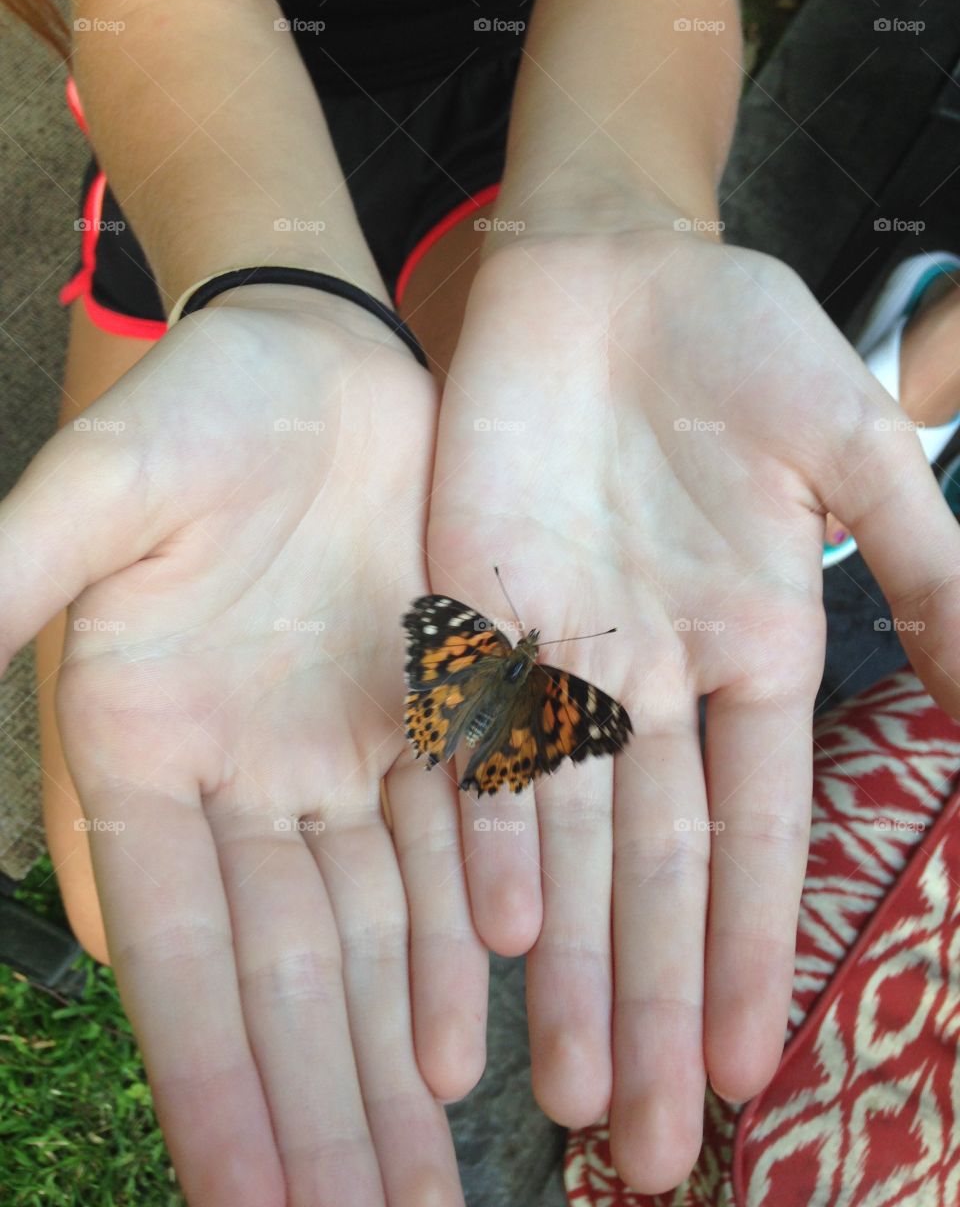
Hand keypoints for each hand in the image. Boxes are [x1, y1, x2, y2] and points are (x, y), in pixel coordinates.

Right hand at [0, 293, 484, 1206]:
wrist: (320, 354)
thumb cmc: (197, 406)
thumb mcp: (98, 490)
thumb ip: (14, 585)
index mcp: (145, 757)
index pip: (184, 958)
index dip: (215, 1086)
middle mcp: (247, 785)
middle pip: (292, 980)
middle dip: (324, 1117)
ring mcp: (344, 759)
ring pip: (378, 941)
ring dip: (395, 1065)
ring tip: (423, 1190)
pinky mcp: (434, 716)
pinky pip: (452, 854)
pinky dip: (458, 947)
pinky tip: (470, 1038)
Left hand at [426, 224, 959, 1191]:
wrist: (608, 266)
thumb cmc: (741, 346)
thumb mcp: (855, 454)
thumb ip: (930, 574)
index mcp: (750, 653)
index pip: (754, 839)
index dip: (752, 953)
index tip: (751, 1070)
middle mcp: (652, 682)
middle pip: (656, 872)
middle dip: (654, 1002)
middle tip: (648, 1140)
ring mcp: (557, 654)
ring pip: (567, 837)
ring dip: (569, 961)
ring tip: (571, 1088)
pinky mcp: (471, 612)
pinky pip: (480, 741)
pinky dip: (491, 834)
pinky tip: (496, 934)